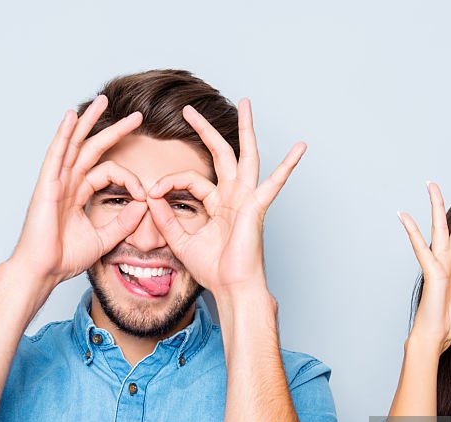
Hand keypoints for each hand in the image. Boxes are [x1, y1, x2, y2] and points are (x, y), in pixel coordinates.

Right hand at [6, 95, 149, 286]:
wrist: (43, 270)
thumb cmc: (65, 258)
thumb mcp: (104, 239)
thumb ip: (123, 223)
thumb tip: (143, 205)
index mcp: (78, 194)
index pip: (108, 172)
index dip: (129, 179)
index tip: (144, 194)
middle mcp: (67, 183)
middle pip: (92, 147)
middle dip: (114, 130)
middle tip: (136, 116)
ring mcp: (55, 181)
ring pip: (75, 143)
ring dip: (89, 120)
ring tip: (104, 100)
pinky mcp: (46, 185)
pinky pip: (56, 154)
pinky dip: (64, 133)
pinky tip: (72, 116)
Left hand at [144, 98, 305, 298]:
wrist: (231, 287)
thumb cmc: (212, 270)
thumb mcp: (180, 240)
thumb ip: (166, 217)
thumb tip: (150, 196)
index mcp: (218, 203)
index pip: (191, 180)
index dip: (169, 182)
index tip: (151, 192)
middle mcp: (234, 196)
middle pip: (221, 154)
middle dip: (205, 130)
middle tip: (188, 109)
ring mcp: (247, 199)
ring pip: (247, 156)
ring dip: (245, 129)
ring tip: (246, 105)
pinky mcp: (256, 207)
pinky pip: (274, 183)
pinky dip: (288, 165)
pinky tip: (300, 148)